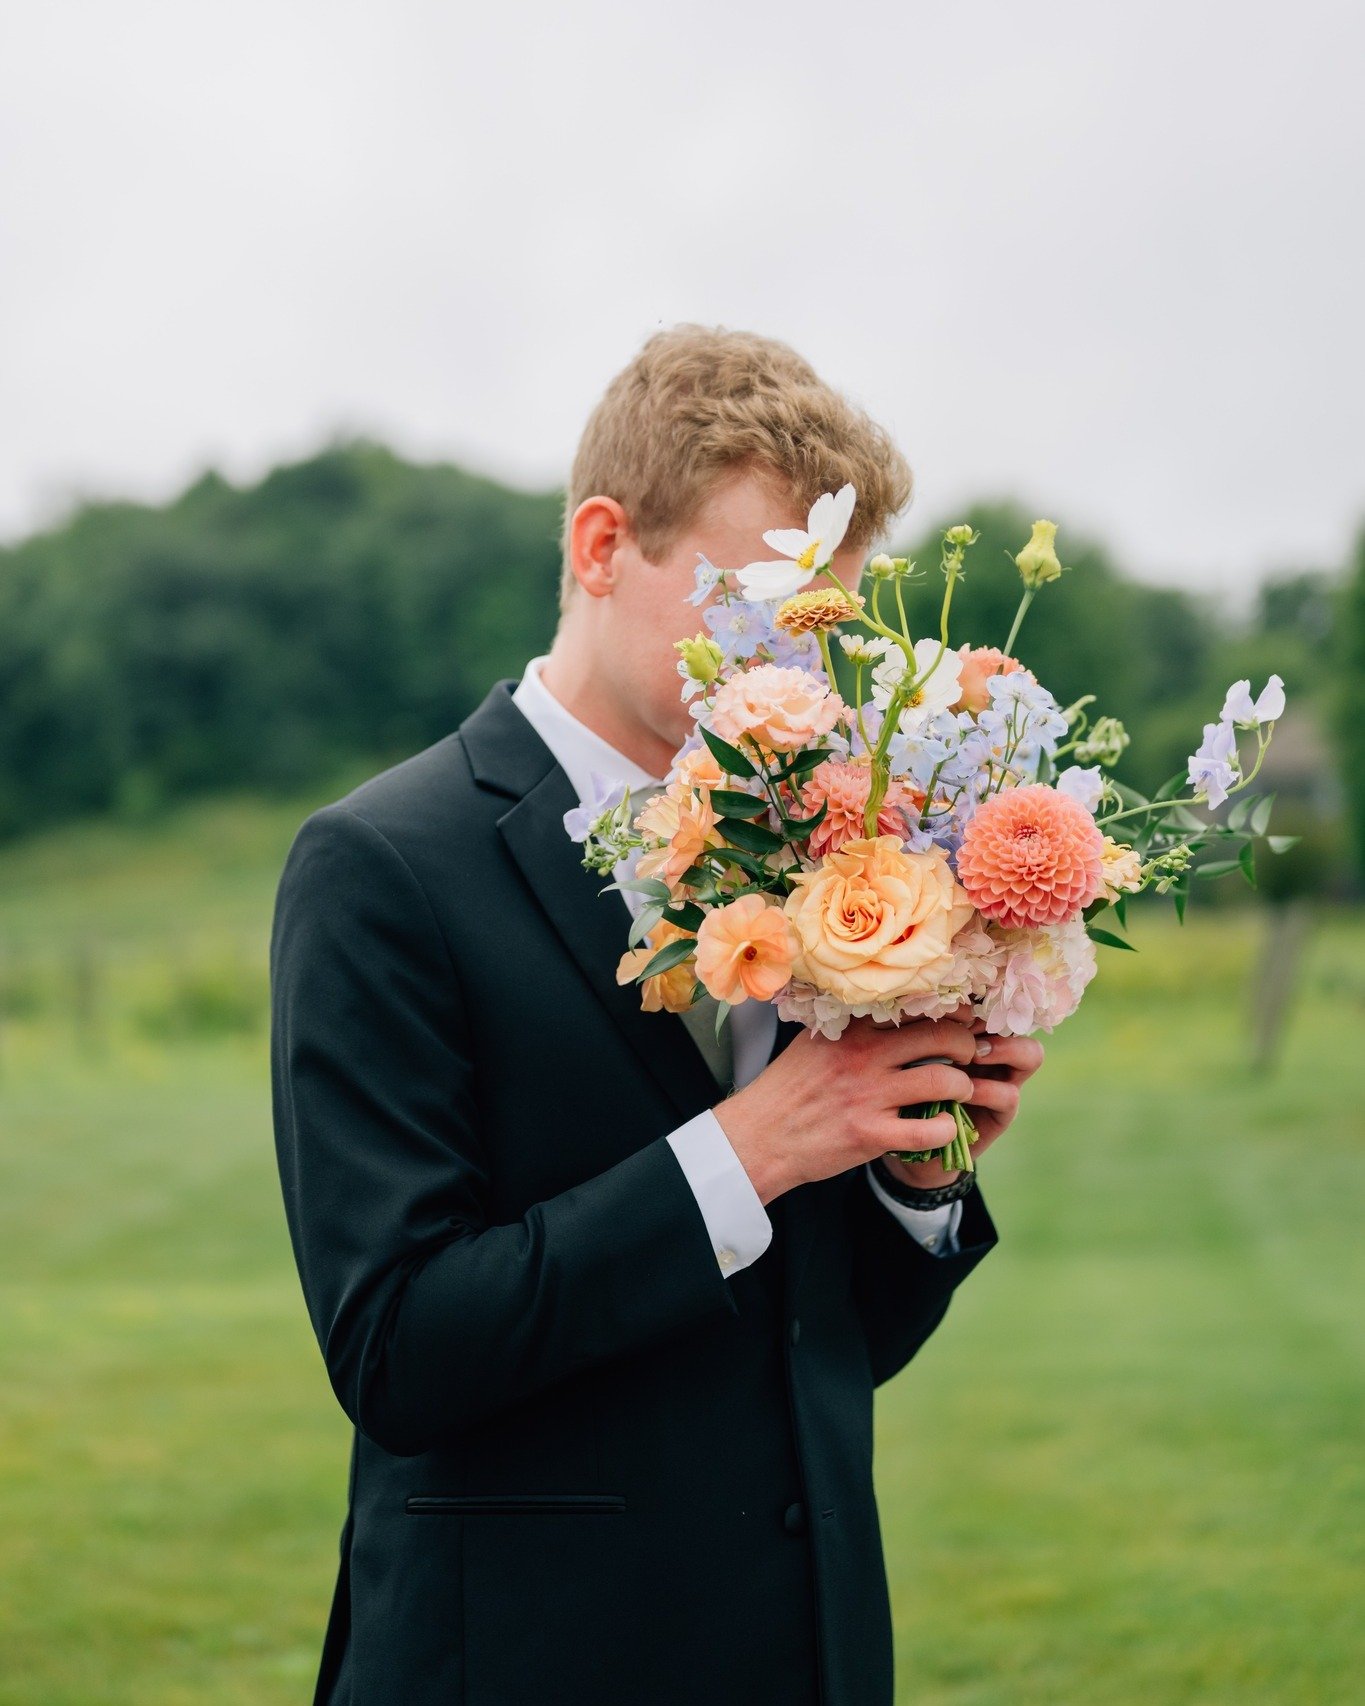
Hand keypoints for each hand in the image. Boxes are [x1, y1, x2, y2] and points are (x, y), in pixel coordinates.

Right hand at [713, 1012, 977, 1204]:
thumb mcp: (814, 1041)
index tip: (961, 1022)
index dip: (949, 1014)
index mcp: (853, 1028)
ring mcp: (869, 1096)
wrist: (759, 1135)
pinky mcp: (871, 1134)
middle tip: (969, 1057)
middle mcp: (864, 1056)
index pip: (917, 1007)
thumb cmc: (788, 1088)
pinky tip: (945, 1130)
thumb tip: (883, 1005)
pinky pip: (929, 1131)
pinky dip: (948, 1131)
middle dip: (967, 1047)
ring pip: (944, 1082)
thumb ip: (849, 1023)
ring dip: (964, 1088)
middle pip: (942, 1037)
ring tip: (961, 1093)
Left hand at [879, 1003, 1045, 1187]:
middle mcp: (994, 1050)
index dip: (977, 996)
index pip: (989, 1000)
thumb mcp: (907, 1053)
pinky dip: (986, 1091)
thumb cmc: (902, 1085)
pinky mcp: (1003, 1112)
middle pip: (1017, 1020)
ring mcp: (1003, 1079)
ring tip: (973, 1054)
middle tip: (965, 1023)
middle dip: (993, 1019)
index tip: (950, 998)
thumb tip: (914, 994)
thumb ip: (918, 1028)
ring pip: (1029, 1053)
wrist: (906, 1139)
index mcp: (971, 1028)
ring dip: (1002, 1050)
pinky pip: (1008, 1095)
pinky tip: (963, 1092)